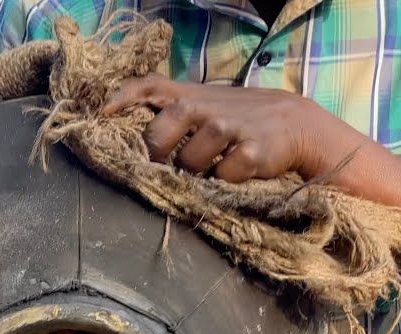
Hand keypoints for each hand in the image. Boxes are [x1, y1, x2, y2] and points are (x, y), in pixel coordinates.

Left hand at [104, 76, 352, 181]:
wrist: (298, 125)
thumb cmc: (243, 118)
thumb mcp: (209, 104)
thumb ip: (175, 110)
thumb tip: (136, 134)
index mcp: (192, 95)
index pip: (151, 85)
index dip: (124, 96)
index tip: (102, 112)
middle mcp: (208, 107)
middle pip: (163, 129)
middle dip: (157, 152)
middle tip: (163, 166)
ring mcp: (230, 128)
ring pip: (190, 161)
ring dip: (194, 172)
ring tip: (208, 170)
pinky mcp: (252, 152)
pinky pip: (222, 176)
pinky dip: (223, 182)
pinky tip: (235, 175)